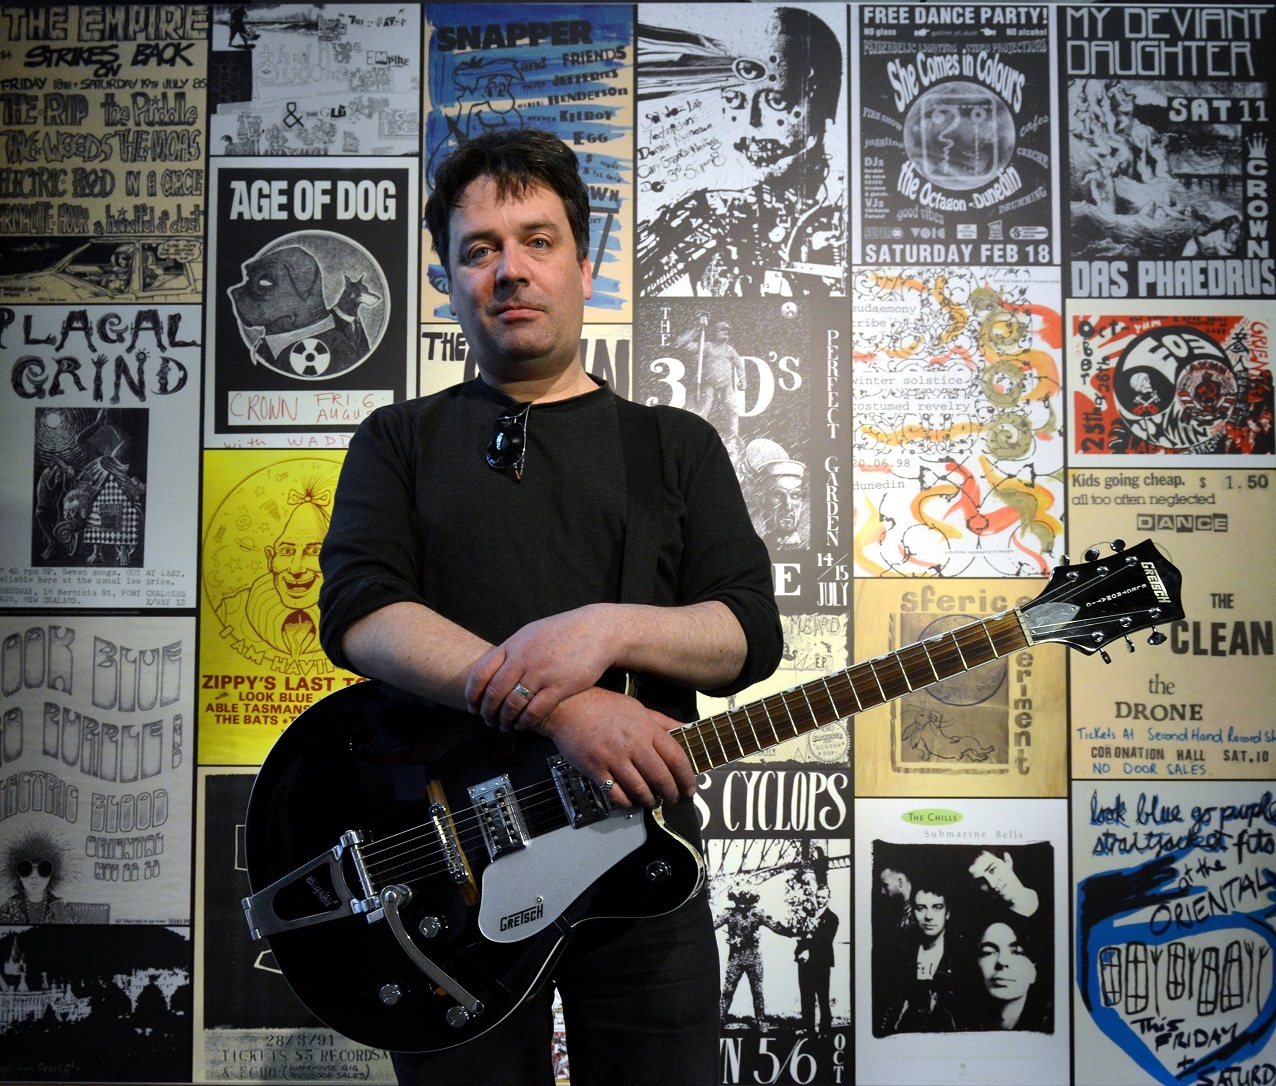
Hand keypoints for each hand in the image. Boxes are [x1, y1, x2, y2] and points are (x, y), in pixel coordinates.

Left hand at [465, 606, 617, 730]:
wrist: (597, 630)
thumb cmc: (564, 632)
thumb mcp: (532, 633)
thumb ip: (513, 650)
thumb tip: (494, 667)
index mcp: (514, 645)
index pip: (481, 672)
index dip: (472, 692)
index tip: (472, 705)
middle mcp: (524, 659)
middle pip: (495, 692)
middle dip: (487, 711)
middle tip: (487, 720)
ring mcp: (541, 673)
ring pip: (512, 704)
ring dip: (505, 719)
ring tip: (504, 725)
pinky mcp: (559, 687)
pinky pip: (535, 710)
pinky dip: (525, 721)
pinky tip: (523, 725)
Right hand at [535, 687, 695, 808]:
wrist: (568, 706)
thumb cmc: (602, 705)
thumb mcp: (637, 707)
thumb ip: (662, 722)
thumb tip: (685, 730)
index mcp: (645, 728)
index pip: (675, 756)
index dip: (686, 776)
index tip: (690, 786)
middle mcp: (631, 744)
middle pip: (660, 776)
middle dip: (671, 792)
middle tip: (673, 798)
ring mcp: (612, 757)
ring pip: (639, 788)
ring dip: (650, 800)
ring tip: (653, 802)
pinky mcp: (595, 769)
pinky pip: (615, 793)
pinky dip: (626, 803)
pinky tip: (631, 802)